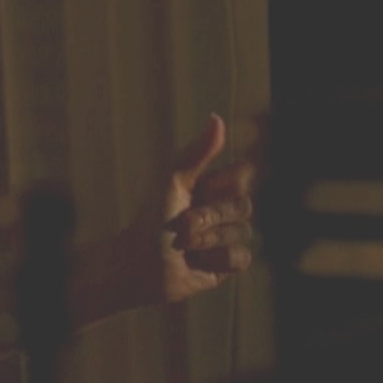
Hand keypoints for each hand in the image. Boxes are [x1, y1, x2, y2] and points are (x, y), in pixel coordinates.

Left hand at [150, 113, 256, 303]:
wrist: (137, 265)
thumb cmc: (149, 220)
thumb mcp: (173, 182)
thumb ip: (198, 153)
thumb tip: (216, 117)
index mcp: (210, 187)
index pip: (243, 174)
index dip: (230, 181)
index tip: (207, 187)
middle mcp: (221, 210)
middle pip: (244, 205)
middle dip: (210, 215)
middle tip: (182, 223)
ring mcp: (226, 237)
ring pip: (243, 233)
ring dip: (208, 239)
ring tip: (182, 244)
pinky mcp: (227, 264)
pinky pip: (241, 257)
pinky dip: (216, 259)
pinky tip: (195, 262)